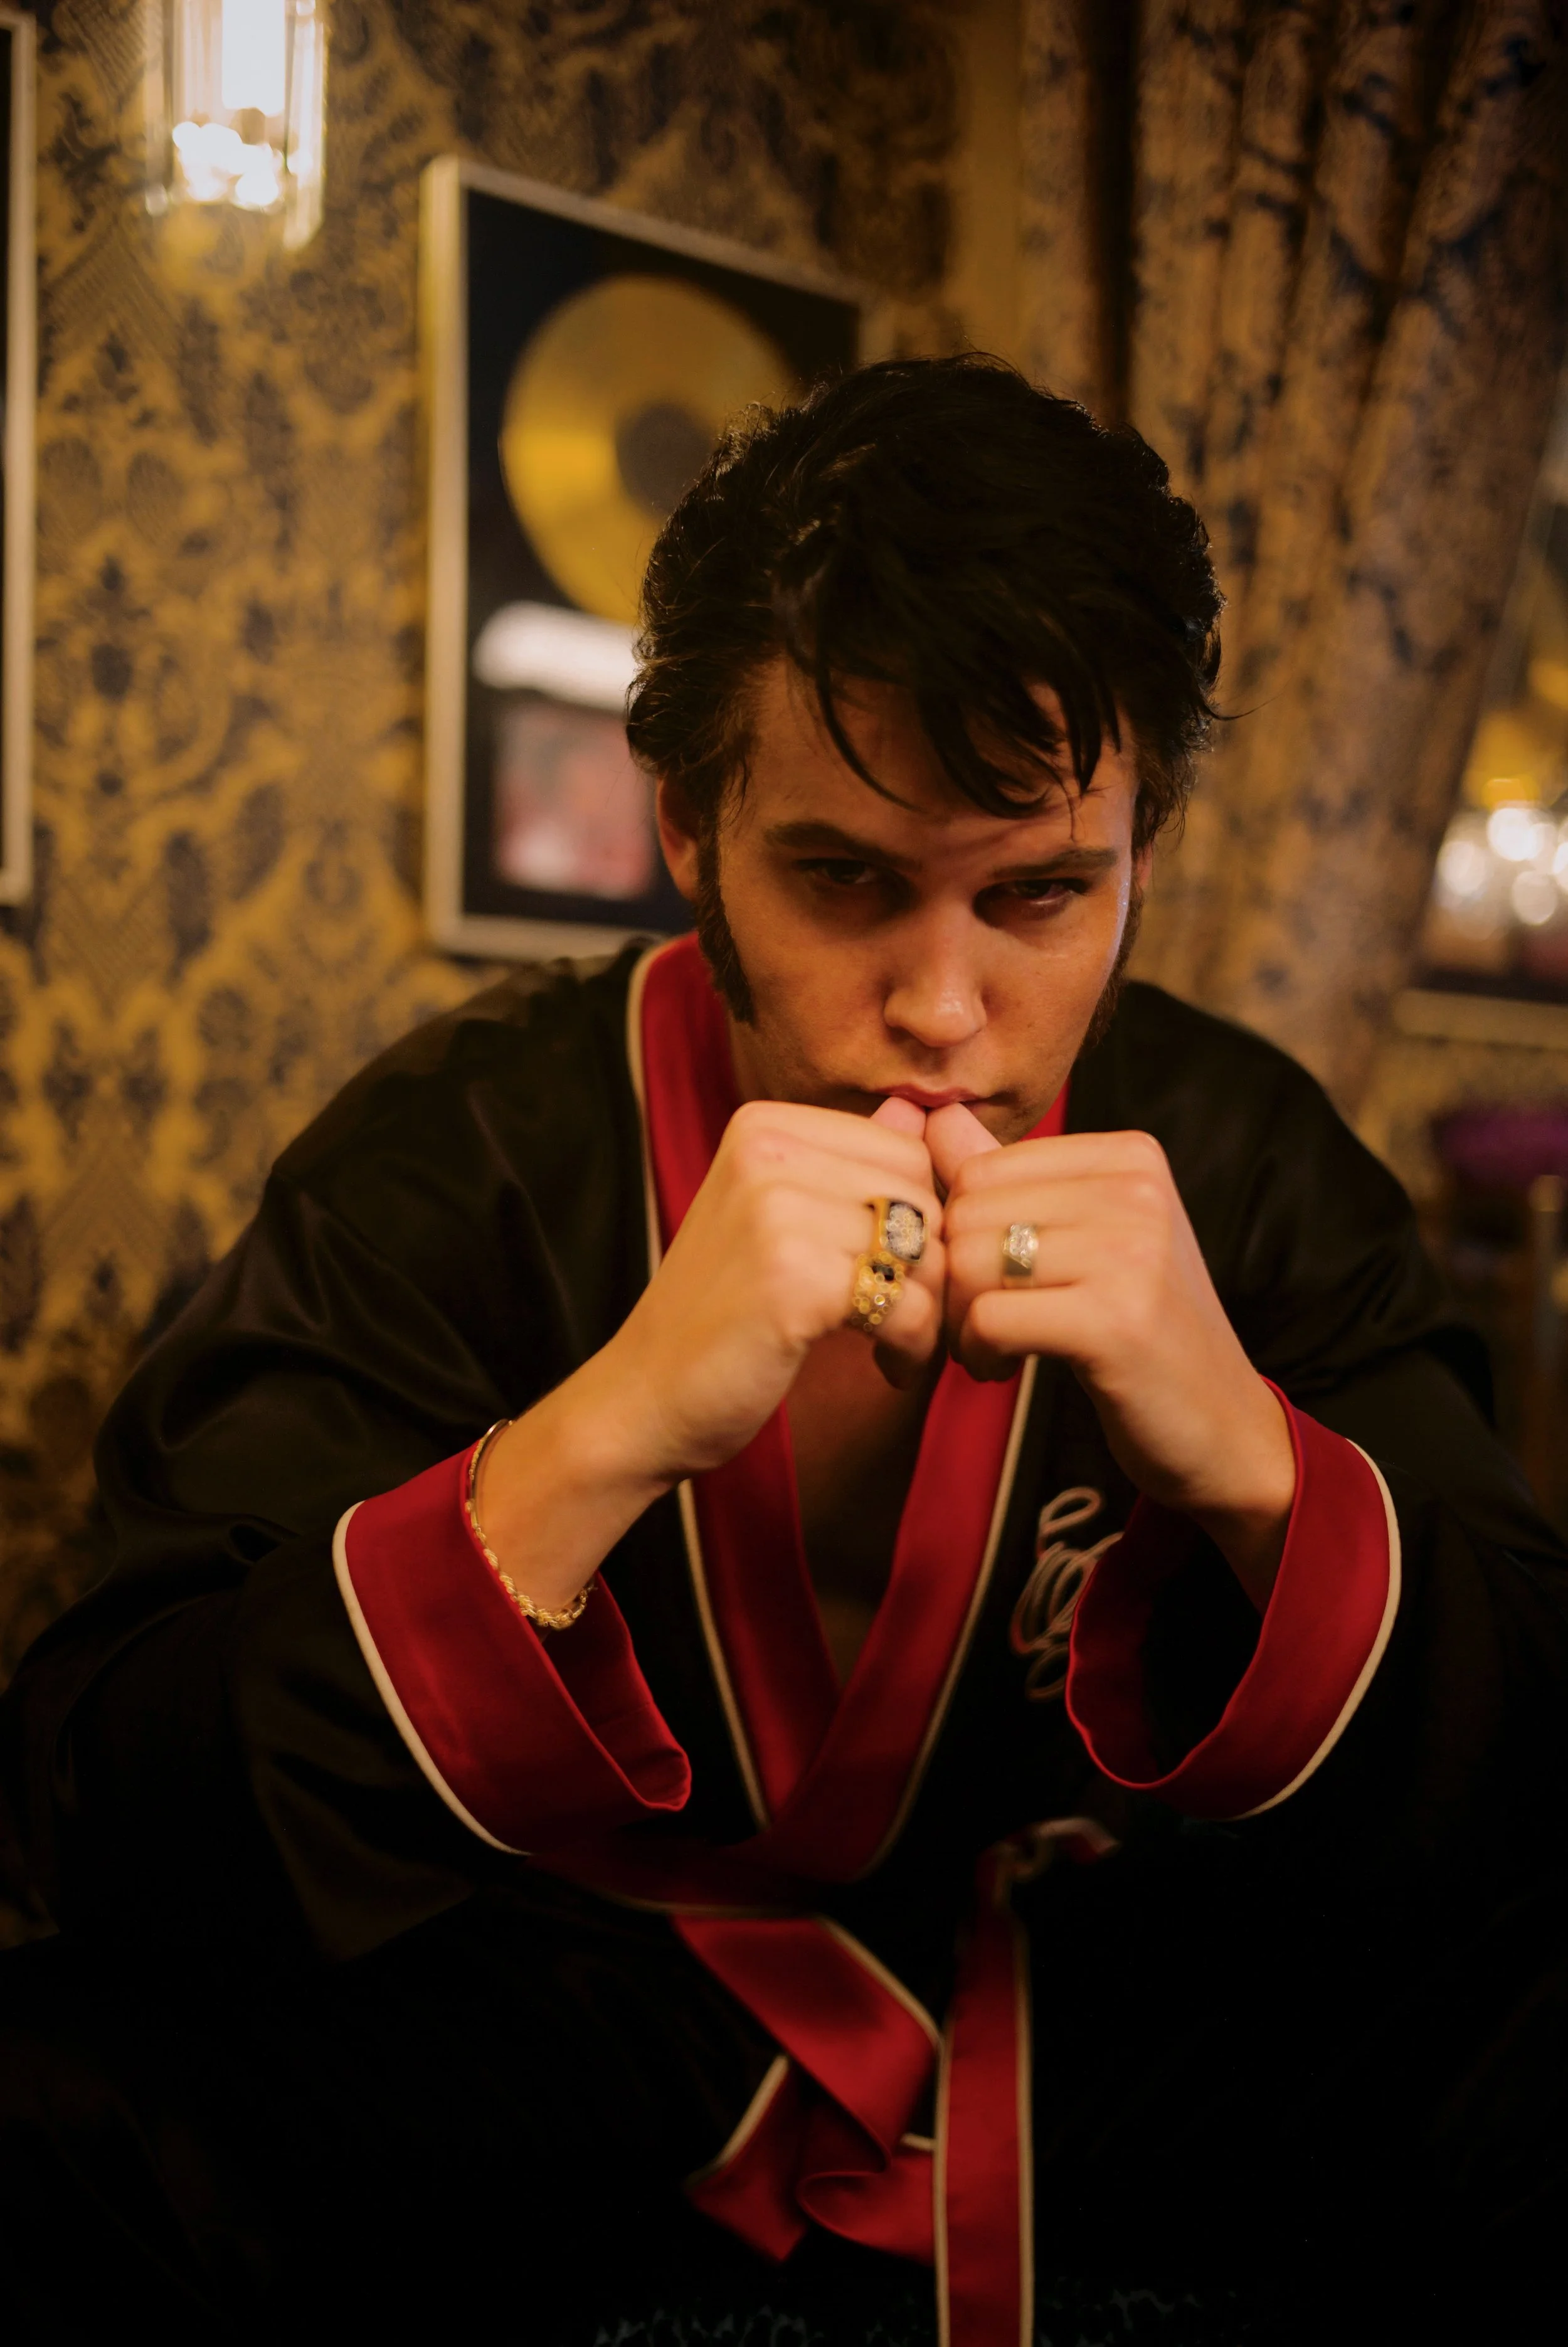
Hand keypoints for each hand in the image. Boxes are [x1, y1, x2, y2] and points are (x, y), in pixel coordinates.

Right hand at [607, 1094, 943, 1478]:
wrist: (646, 1393)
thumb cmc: (723, 1311)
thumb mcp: (777, 1217)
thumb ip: (847, 1163)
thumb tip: (920, 1112)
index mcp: (763, 1126)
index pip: (906, 1151)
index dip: (922, 1220)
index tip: (898, 1272)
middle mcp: (766, 1152)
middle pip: (921, 1199)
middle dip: (932, 1268)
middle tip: (904, 1318)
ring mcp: (775, 1211)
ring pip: (923, 1253)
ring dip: (929, 1313)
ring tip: (896, 1346)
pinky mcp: (791, 1279)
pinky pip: (906, 1304)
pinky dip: (912, 1347)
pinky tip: (887, 1368)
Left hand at [929, 1104, 1294, 1605]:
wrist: (1222, 1426)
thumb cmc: (1140, 1331)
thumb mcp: (1084, 1239)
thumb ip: (1009, 1178)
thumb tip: (931, 1114)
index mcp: (1130, 1156)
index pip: (980, 1166)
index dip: (956, 1231)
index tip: (981, 1283)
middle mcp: (1137, 1190)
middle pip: (968, 1210)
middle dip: (951, 1278)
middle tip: (977, 1327)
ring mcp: (1132, 1253)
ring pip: (971, 1261)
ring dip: (960, 1320)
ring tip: (989, 1350)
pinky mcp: (1115, 1320)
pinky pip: (991, 1317)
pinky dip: (977, 1351)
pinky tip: (1000, 1370)